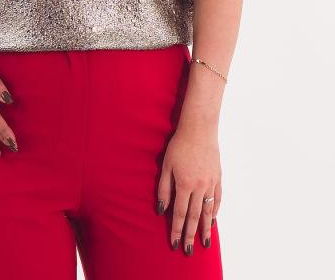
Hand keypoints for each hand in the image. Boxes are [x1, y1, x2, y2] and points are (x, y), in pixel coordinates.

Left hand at [156, 125, 221, 254]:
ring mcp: (211, 183)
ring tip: (205, 242)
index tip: (175, 243)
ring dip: (206, 228)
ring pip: (208, 211)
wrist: (199, 129)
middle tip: (189, 250)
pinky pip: (217, 198)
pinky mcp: (218, 177)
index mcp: (184, 184)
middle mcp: (199, 187)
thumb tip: (161, 210)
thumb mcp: (166, 165)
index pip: (180, 213)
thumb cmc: (179, 145)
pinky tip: (213, 219)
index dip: (177, 229)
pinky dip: (215, 210)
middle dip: (190, 235)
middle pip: (194, 216)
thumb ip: (163, 188)